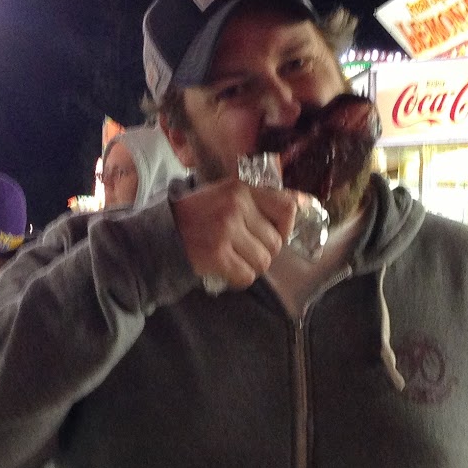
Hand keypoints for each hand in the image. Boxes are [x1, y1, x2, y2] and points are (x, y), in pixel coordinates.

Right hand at [172, 179, 296, 290]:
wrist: (162, 233)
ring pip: (263, 261)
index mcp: (242, 187)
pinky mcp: (217, 253)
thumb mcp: (227, 195)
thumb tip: (304, 203)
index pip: (287, 207)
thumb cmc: (199, 216)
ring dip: (251, 267)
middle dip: (262, 251)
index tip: (273, 234)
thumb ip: (260, 199)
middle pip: (276, 242)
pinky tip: (225, 269)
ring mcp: (226, 229)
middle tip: (241, 249)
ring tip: (232, 259)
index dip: (285, 227)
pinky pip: (246, 276)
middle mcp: (236, 205)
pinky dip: (238, 279)